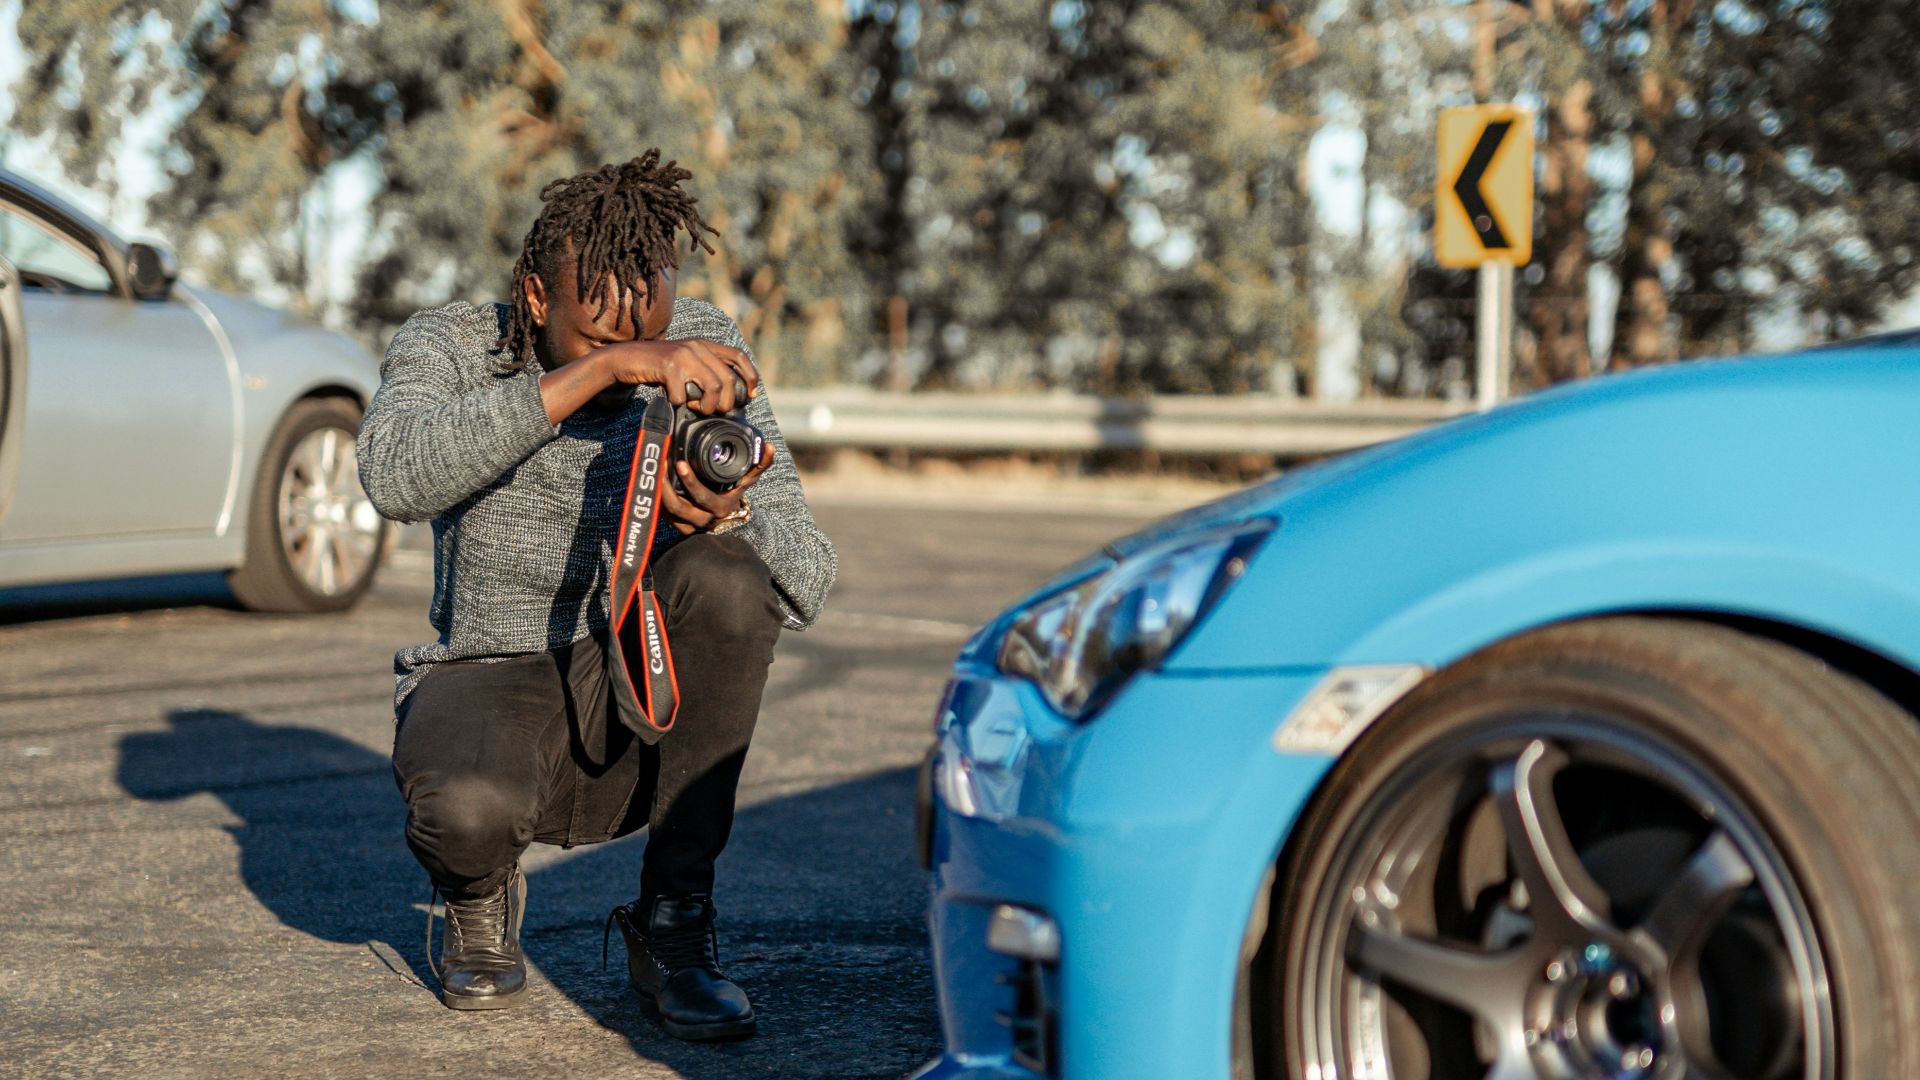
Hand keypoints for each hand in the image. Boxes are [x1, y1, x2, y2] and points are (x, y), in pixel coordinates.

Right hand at [598, 339, 758, 413]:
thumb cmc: (657, 367)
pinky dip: (680, 403)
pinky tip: (674, 401)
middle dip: (726, 403)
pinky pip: (684, 393)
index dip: (750, 376)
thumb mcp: (685, 363)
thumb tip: (727, 397)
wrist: (625, 358)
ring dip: (707, 406)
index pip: (738, 356)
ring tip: (696, 408)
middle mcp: (697, 346)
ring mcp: (683, 354)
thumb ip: (704, 371)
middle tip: (714, 411)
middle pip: (728, 380)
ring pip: (714, 387)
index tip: (751, 395)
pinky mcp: (668, 365)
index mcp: (704, 345)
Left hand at [661, 443, 775, 534]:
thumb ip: (760, 464)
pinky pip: (663, 515)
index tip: (679, 463)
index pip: (702, 496)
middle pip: (678, 506)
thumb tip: (770, 447)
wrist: (728, 523)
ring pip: (667, 511)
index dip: (690, 482)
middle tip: (659, 463)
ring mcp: (688, 525)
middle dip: (665, 486)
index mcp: (720, 508)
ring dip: (657, 491)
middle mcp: (703, 519)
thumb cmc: (735, 497)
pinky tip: (652, 482)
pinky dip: (657, 499)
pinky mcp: (677, 526)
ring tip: (652, 469)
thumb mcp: (748, 482)